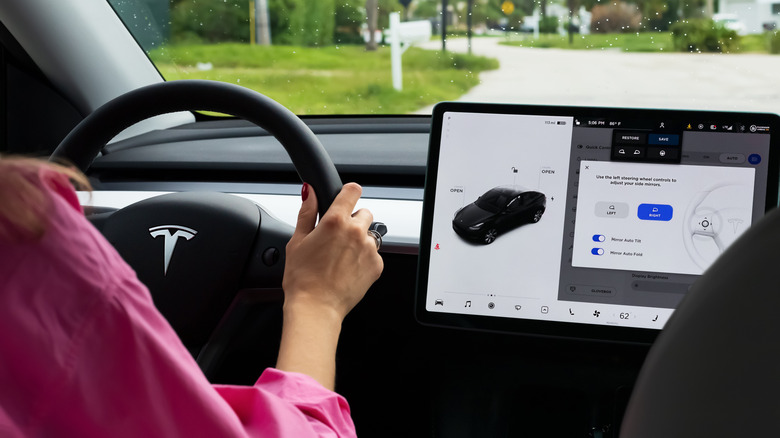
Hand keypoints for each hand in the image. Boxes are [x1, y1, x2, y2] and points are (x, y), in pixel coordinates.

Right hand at [277, 183, 382, 388]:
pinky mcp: (377, 265)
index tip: (346, 197)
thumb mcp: (297, 241)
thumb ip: (306, 212)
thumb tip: (309, 191)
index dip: (348, 192)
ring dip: (359, 241)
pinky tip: (348, 270)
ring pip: (369, 235)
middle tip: (337, 239)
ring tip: (341, 258)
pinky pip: (374, 254)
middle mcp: (355, 232)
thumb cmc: (302, 278)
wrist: (316, 308)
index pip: (352, 191)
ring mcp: (369, 249)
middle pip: (364, 213)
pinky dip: (364, 259)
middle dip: (352, 221)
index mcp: (335, 221)